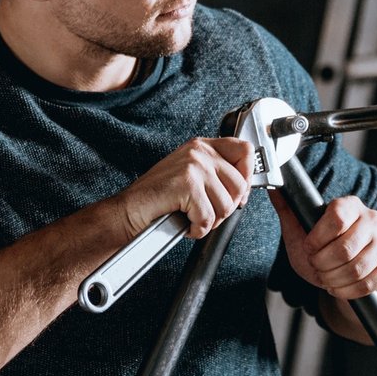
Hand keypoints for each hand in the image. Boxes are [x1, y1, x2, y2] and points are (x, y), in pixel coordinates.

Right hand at [123, 137, 252, 239]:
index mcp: (202, 146)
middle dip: (225, 208)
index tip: (238, 194)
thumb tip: (244, 189)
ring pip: (226, 205)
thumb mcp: (191, 177)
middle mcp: (199, 151)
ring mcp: (193, 166)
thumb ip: (216, 174)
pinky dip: (198, 229)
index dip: (247, 176)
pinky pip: (208, 218)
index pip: (245, 150)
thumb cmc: (157, 199)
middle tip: (206, 214)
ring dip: (210, 221)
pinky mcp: (187, 184)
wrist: (129, 210)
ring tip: (192, 217)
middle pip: (240, 185)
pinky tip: (185, 224)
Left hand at [270, 192, 376, 300]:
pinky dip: (347, 291)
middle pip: (345, 248)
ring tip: (326, 278)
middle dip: (323, 265)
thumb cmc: (326, 248)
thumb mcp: (303, 231)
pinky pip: (368, 284)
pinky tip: (338, 287)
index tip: (309, 248)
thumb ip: (289, 211)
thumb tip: (272, 188)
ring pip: (357, 269)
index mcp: (350, 205)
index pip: (336, 217)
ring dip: (333, 280)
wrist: (358, 267)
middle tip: (317, 267)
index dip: (317, 239)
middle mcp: (372, 219)